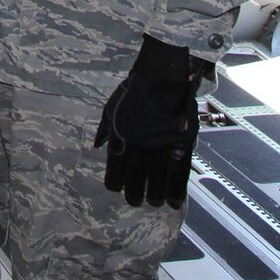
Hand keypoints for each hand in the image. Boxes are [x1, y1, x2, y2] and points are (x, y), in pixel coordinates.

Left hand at [94, 34, 202, 208]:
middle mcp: (138, 151)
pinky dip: (175, 192)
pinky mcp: (181, 149)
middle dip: (135, 195)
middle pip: (134, 187)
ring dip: (154, 197)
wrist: (162, 77)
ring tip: (154, 201)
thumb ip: (105, 130)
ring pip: (155, 188)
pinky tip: (172, 202)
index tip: (120, 186)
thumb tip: (98, 145)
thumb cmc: (135, 91)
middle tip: (138, 198)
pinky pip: (178, 178)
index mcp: (120, 142)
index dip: (116, 184)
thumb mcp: (112, 109)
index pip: (114, 176)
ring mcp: (160, 151)